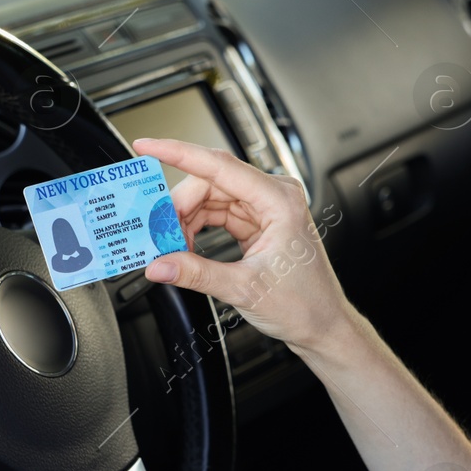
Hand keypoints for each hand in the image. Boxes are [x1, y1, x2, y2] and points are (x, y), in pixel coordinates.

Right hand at [135, 137, 351, 355]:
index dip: (178, 153)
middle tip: (157, 233)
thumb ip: (196, 274)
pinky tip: (186, 246)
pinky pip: (216, 213)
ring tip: (172, 246)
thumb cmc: (305, 304)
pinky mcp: (256, 221)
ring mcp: (264, 207)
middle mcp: (273, 196)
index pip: (220, 165)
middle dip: (178, 206)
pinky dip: (196, 228)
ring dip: (185, 219)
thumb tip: (160, 265)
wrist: (322, 324)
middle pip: (209, 182)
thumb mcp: (244, 289)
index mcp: (279, 200)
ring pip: (209, 198)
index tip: (148, 146)